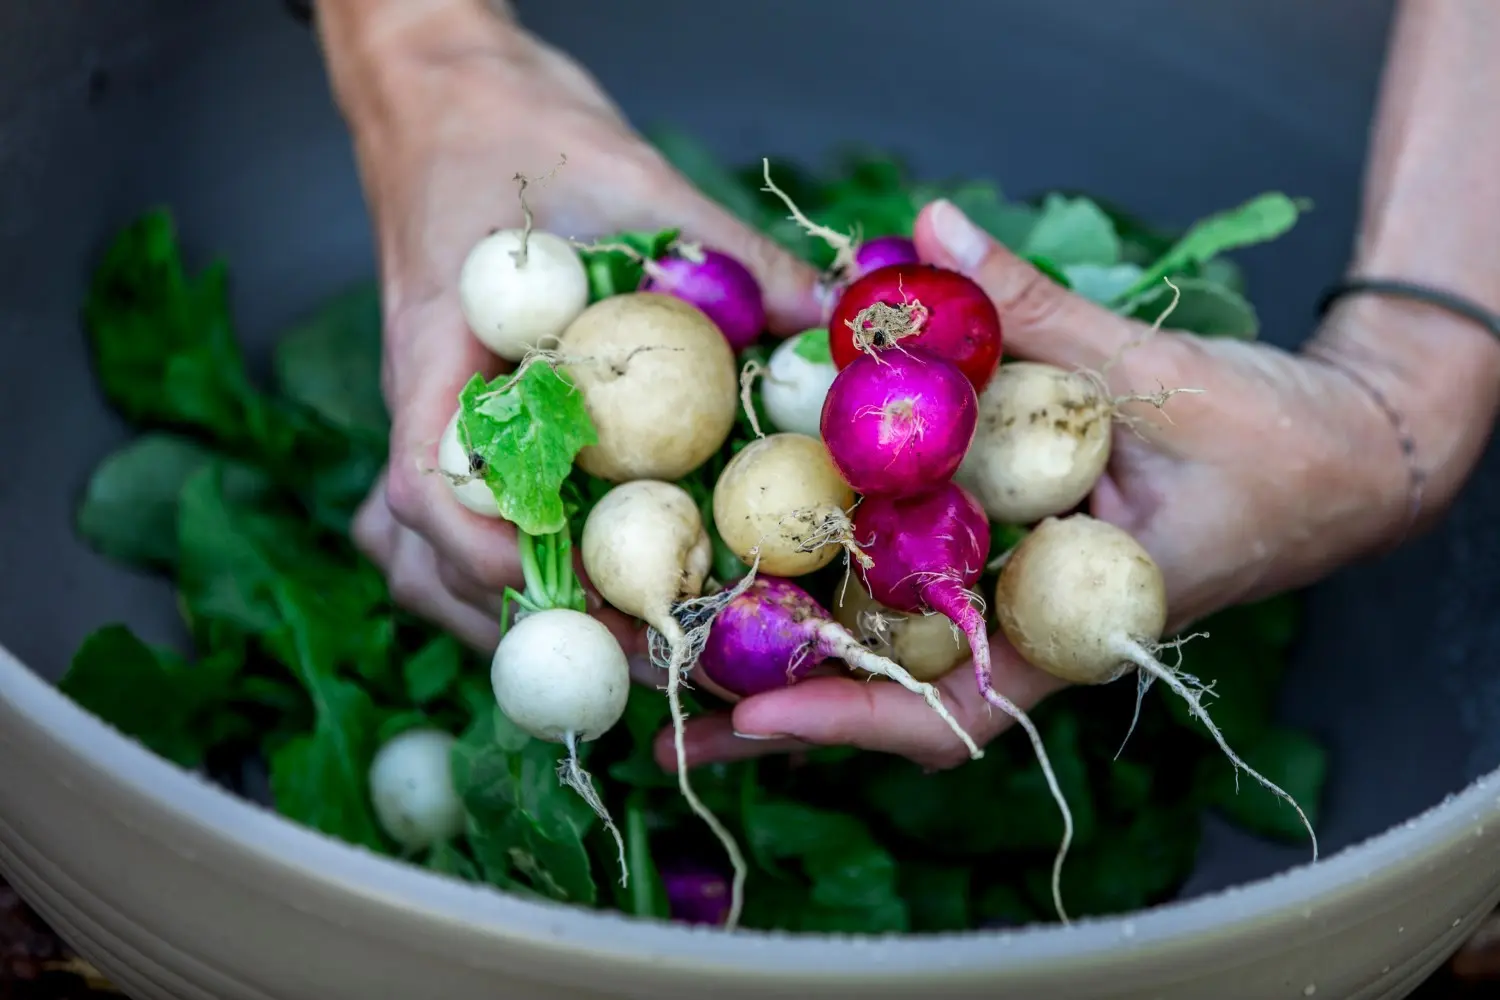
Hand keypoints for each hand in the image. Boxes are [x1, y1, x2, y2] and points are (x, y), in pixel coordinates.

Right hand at [327, 8, 822, 650]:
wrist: (449, 99)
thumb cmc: (512, 129)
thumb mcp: (629, 179)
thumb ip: (727, 251)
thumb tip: (839, 320)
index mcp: (438, 354)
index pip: (426, 484)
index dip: (493, 557)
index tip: (581, 597)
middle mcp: (424, 406)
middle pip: (421, 555)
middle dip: (522, 621)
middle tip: (641, 655)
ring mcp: (431, 421)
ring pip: (421, 557)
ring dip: (501, 615)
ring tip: (618, 646)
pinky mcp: (459, 423)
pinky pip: (456, 522)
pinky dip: (505, 570)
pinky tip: (584, 589)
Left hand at [661, 197, 1413, 771]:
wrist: (1340, 454)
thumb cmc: (1273, 439)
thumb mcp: (1155, 371)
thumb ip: (1036, 306)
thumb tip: (930, 226)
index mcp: (1075, 622)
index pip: (957, 705)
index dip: (853, 716)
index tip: (754, 713)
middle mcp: (1032, 628)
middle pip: (893, 702)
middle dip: (784, 719)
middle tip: (664, 725)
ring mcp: (1015, 601)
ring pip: (892, 656)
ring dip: (792, 664)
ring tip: (677, 668)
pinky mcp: (1006, 560)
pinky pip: (913, 589)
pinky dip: (840, 584)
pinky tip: (764, 569)